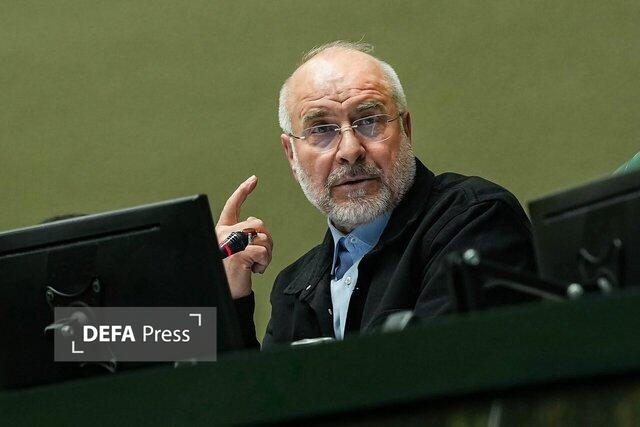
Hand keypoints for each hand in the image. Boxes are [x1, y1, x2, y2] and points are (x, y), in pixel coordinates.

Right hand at [216, 175, 272, 298]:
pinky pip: (263, 251)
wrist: (224, 294)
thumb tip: (253, 222)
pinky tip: (254, 271)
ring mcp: (229, 243)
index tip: (253, 180)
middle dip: (265, 239)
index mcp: (221, 230)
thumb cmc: (230, 274)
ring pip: (262, 236)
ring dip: (266, 253)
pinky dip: (264, 263)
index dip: (243, 191)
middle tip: (259, 256)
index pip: (232, 206)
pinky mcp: (238, 254)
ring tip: (255, 265)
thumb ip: (241, 234)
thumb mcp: (233, 250)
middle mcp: (223, 234)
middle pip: (257, 223)